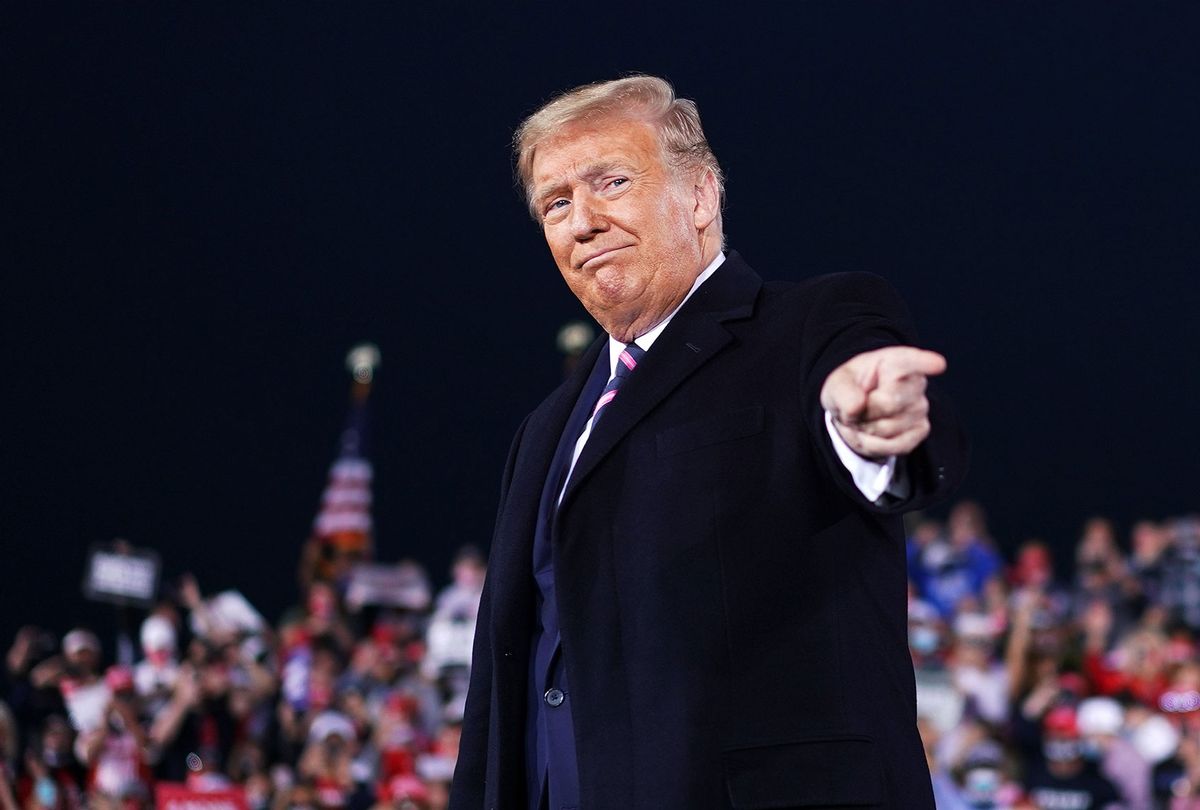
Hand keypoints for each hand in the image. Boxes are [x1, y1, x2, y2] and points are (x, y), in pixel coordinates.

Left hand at [820, 346, 945, 458]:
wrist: (856, 412)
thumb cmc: (850, 391)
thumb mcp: (837, 385)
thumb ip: (843, 392)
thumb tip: (857, 406)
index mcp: (894, 361)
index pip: (911, 361)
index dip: (924, 362)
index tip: (937, 364)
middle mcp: (915, 382)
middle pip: (887, 404)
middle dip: (862, 412)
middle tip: (855, 408)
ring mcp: (921, 407)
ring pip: (887, 428)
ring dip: (865, 430)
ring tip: (862, 419)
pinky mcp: (921, 430)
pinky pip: (894, 446)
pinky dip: (873, 445)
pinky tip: (870, 434)